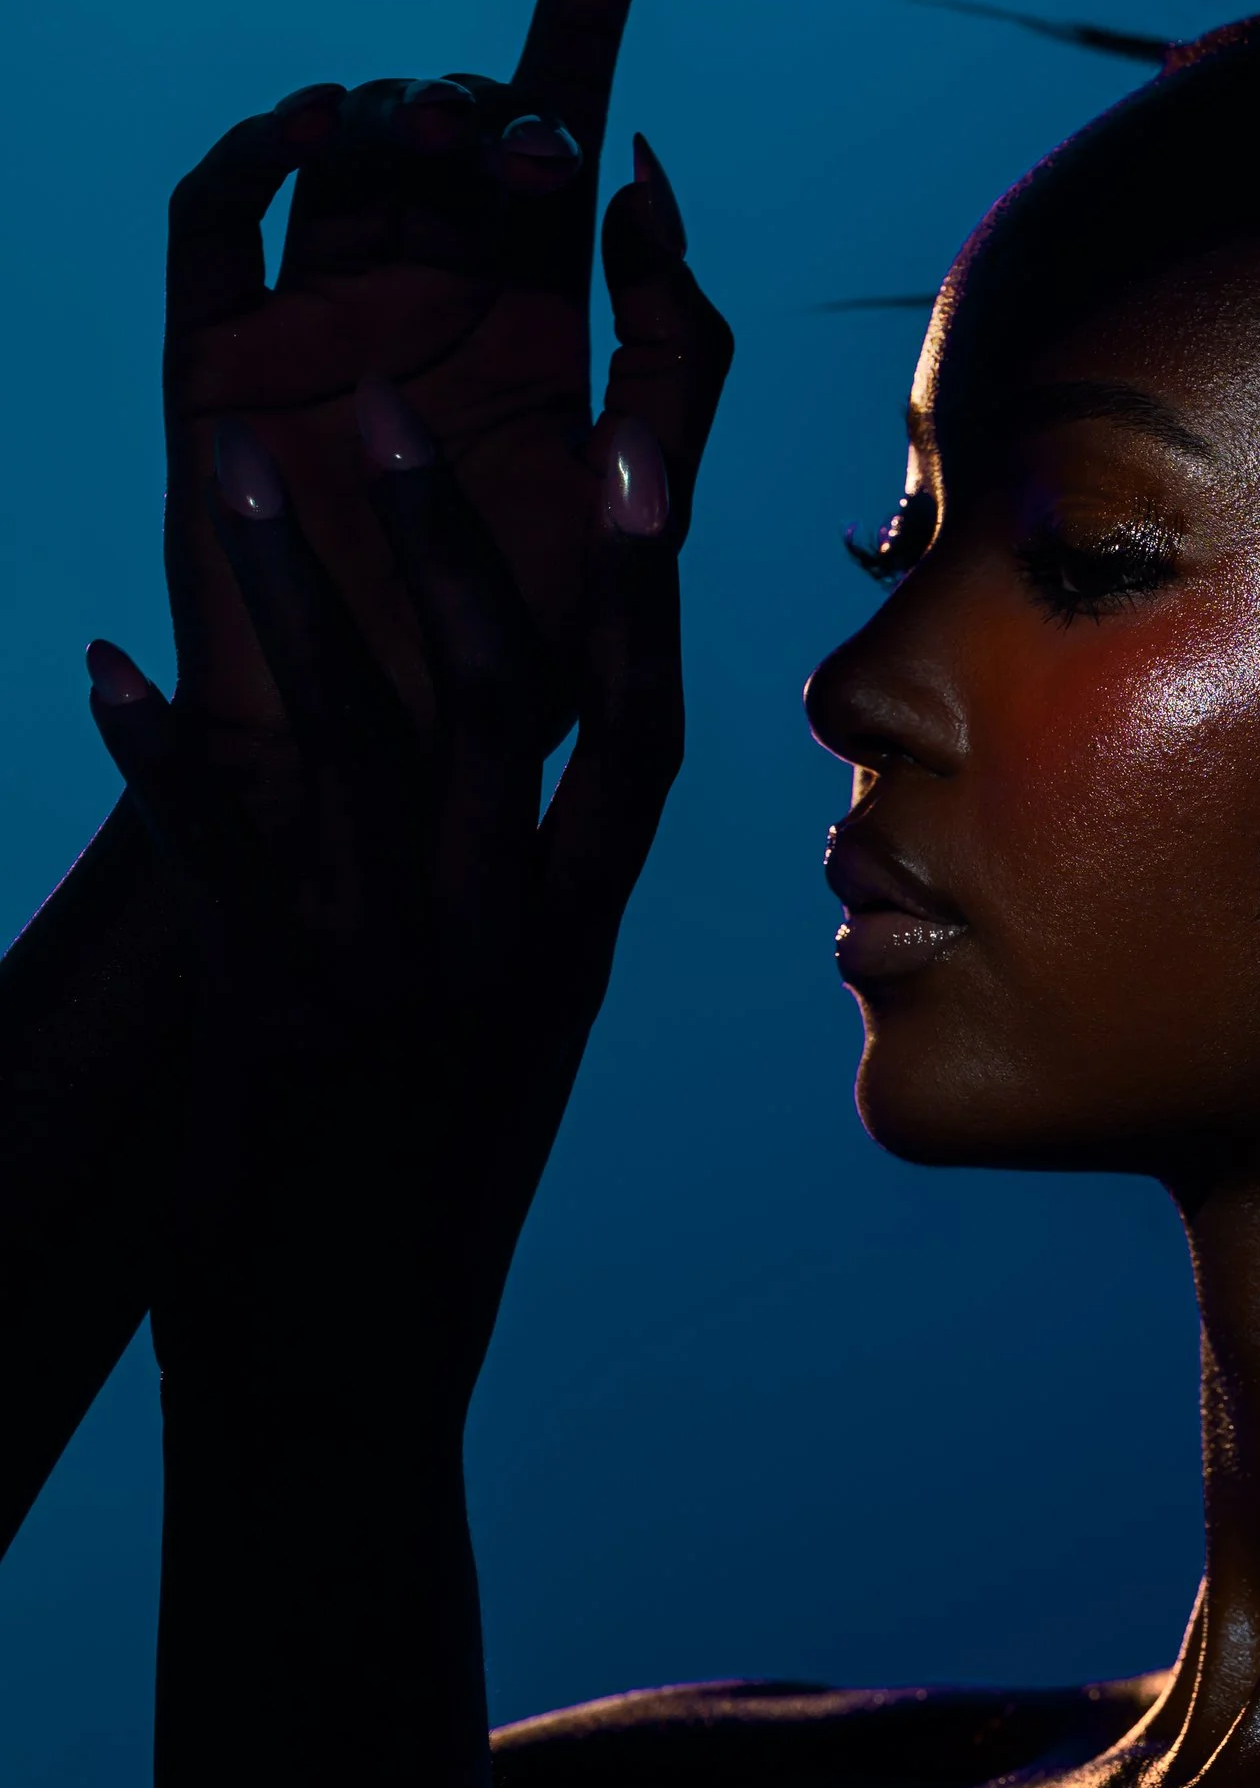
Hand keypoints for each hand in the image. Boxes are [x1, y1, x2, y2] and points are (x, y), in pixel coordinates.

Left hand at [89, 309, 716, 1410]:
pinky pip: (216, 859)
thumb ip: (513, 925)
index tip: (624, 446)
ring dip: (280, 597)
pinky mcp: (275, 1030)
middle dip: (439, 540)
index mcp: (569, 949)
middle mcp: (504, 950)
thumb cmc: (420, 1219)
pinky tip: (101, 664)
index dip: (631, 588)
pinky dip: (158, 756)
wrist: (350, 1385)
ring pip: (352, 748)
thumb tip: (497, 807)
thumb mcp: (504, 1058)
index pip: (631, 735)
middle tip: (374, 402)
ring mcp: (394, 988)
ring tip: (218, 473)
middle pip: (494, 704)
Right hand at [161, 0, 706, 751]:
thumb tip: (647, 187)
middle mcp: (429, 302)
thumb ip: (678, 356)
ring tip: (438, 145)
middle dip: (495, 100)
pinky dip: (262, 150)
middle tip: (526, 163)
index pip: (567, 132)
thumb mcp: (645, 510)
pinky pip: (218, 218)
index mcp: (538, 325)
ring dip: (396, 112)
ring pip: (347, 151)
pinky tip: (323, 128)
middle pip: (455, 127)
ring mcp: (320, 319)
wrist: (385, 775)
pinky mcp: (219, 358)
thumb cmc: (528, 668)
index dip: (587, 4)